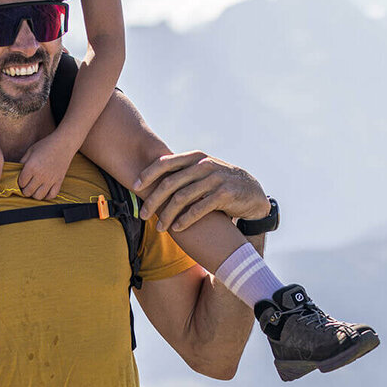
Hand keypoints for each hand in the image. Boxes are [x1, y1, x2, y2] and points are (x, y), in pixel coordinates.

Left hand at [19, 131, 75, 199]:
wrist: (64, 143)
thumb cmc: (46, 145)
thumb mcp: (30, 151)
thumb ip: (22, 162)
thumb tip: (17, 172)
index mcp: (31, 167)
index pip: (21, 183)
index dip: (20, 182)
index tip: (22, 179)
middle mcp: (40, 175)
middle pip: (28, 192)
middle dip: (25, 190)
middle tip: (27, 185)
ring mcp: (50, 180)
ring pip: (38, 196)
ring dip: (35, 194)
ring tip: (35, 188)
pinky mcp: (59, 181)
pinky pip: (51, 195)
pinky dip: (47, 195)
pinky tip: (45, 190)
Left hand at [134, 151, 269, 232]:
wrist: (252, 192)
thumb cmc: (219, 183)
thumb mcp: (202, 172)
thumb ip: (183, 172)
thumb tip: (152, 177)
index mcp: (195, 158)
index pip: (166, 162)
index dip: (148, 174)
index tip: (134, 186)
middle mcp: (204, 165)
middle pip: (170, 183)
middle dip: (153, 200)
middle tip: (143, 214)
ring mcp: (214, 179)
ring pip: (182, 197)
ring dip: (167, 214)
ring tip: (159, 228)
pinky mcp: (224, 194)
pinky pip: (199, 208)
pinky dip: (185, 220)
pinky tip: (177, 228)